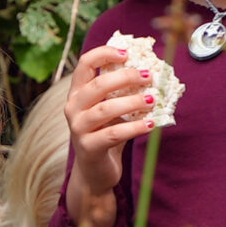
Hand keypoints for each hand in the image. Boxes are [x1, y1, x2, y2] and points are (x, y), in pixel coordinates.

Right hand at [65, 45, 163, 206]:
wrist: (94, 172)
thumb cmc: (106, 135)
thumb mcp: (112, 110)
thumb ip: (122, 92)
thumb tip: (151, 72)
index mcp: (77, 92)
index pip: (85, 64)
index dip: (105, 54)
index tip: (127, 53)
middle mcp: (73, 107)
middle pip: (98, 84)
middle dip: (126, 77)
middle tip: (149, 76)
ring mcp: (78, 128)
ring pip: (106, 109)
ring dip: (132, 102)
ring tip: (152, 99)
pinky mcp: (88, 147)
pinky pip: (114, 134)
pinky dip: (135, 128)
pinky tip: (151, 124)